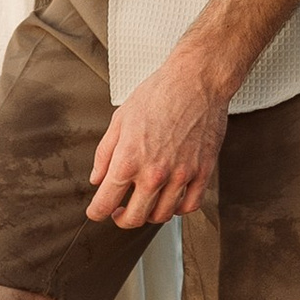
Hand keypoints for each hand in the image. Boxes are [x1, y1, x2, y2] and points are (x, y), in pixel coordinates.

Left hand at [87, 45, 229, 226]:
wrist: (196, 81)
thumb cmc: (158, 94)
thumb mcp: (120, 119)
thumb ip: (105, 154)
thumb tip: (97, 179)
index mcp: (128, 160)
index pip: (105, 203)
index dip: (97, 212)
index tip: (97, 212)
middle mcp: (154, 173)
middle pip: (134, 218)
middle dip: (122, 219)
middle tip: (120, 211)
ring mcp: (181, 175)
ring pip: (162, 216)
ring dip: (149, 215)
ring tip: (145, 202)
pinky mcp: (202, 172)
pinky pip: (189, 205)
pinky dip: (178, 209)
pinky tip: (171, 199)